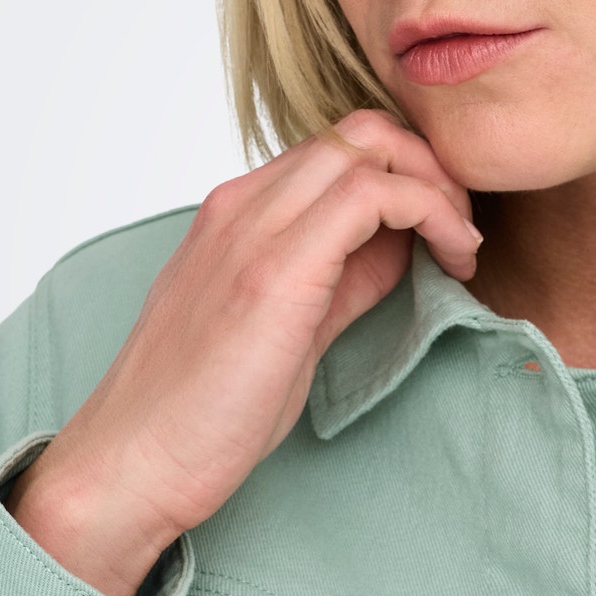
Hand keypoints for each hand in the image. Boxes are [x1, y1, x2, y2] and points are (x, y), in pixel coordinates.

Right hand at [5, 110, 479, 595]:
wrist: (131, 463)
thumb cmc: (198, 414)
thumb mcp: (285, 330)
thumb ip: (339, 280)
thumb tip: (402, 250)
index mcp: (237, 215)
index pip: (340, 152)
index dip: (407, 177)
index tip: (445, 230)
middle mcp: (241, 205)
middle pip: (362, 132)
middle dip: (432, 169)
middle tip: (463, 230)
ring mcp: (253, 229)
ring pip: (370, 147)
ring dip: (438, 188)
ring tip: (463, 247)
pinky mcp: (275, 269)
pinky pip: (373, 195)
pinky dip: (430, 212)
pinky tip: (452, 258)